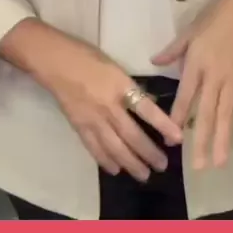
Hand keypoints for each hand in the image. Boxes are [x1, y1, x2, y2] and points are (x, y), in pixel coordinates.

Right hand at [44, 39, 182, 181]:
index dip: (163, 124)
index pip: (146, 109)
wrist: (55, 61)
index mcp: (120, 85)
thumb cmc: (87, 58)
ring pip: (114, 147)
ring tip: (144, 175)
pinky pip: (94, 148)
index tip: (178, 138)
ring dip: (130, 163)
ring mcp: (92, 118)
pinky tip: (116, 170)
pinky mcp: (78, 126)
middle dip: (148, 152)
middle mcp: (108, 105)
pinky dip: (106, 161)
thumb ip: (131, 87)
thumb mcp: (115, 67)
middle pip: (132, 134)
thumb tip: (150, 104)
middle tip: (162, 166)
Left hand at [152, 0, 232, 169]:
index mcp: (197, 64)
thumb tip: (154, 62)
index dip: (179, 117)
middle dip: (202, 140)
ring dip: (224, 139)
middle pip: (206, 112)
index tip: (172, 138)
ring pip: (227, 114)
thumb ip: (173, 50)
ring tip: (220, 163)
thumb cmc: (215, 16)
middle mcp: (214, 76)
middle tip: (197, 166)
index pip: (185, 96)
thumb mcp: (190, 31)